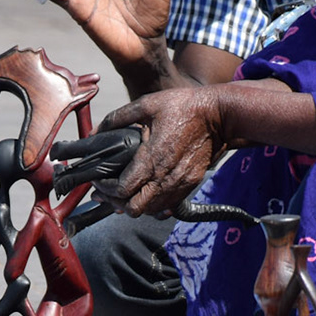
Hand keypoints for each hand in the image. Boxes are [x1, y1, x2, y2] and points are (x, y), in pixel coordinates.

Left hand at [96, 87, 224, 217]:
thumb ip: (118, 118)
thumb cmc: (184, 107)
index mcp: (151, 159)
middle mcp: (164, 178)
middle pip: (133, 209)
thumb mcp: (147, 104)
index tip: (99, 182)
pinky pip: (167, 206)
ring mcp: (178, 184)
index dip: (105, 189)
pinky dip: (153, 205)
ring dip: (134, 205)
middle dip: (116, 202)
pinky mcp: (189, 185)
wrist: (218, 116)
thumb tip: (96, 130)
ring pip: (149, 211)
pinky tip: (146, 192)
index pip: (121, 190)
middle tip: (108, 192)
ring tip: (125, 194)